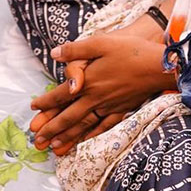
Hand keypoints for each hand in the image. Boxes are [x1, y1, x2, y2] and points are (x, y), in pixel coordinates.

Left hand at [29, 25, 171, 153]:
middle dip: (51, 128)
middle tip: (37, 140)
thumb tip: (54, 54)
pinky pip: (104, 127)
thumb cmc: (130, 51)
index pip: (60, 95)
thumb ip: (75, 50)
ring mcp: (109, 107)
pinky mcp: (122, 110)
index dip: (45, 103)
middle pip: (69, 116)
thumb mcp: (100, 42)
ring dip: (68, 137)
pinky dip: (93, 136)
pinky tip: (86, 142)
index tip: (33, 109)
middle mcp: (96, 98)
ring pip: (84, 126)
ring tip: (54, 148)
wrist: (158, 66)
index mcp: (88, 82)